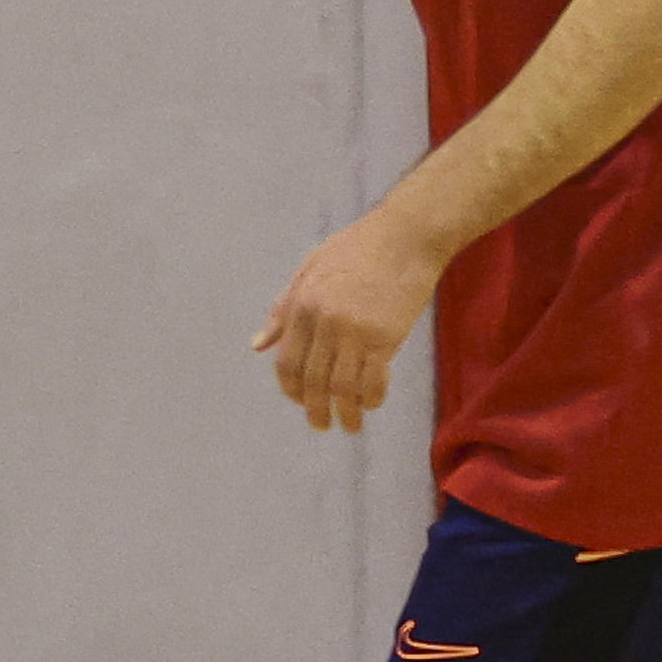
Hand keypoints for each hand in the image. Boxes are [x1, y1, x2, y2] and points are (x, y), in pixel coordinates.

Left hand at [251, 204, 448, 433]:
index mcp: (302, 305)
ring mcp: (355, 331)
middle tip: (322, 425)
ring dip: (346, 412)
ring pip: (343, 386)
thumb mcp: (308, 270)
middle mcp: (324, 322)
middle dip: (315, 409)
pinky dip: (371, 398)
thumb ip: (282, 310)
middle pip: (314, 380)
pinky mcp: (385, 337)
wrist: (405, 236)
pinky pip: (373, 379)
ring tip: (351, 425)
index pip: (287, 362)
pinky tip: (372, 404)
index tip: (300, 402)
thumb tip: (257, 346)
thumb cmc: (357, 249)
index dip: (292, 389)